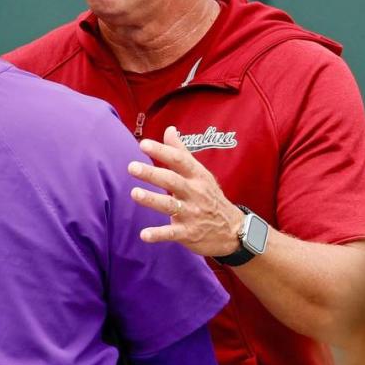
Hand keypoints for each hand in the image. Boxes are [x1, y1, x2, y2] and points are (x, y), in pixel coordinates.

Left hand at [128, 125, 244, 256]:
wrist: (233, 230)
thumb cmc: (210, 197)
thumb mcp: (200, 173)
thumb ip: (181, 152)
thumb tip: (169, 129)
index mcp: (197, 176)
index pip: (178, 160)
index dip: (161, 151)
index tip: (142, 144)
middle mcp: (195, 193)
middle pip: (172, 181)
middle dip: (152, 174)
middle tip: (131, 167)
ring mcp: (192, 213)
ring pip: (170, 205)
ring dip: (152, 200)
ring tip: (134, 193)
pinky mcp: (189, 233)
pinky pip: (172, 233)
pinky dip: (158, 234)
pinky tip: (143, 235)